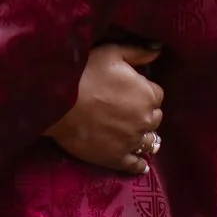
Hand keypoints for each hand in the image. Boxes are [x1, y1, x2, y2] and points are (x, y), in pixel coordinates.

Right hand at [50, 43, 163, 174]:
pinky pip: (134, 165)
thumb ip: (138, 52)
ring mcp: (131, 141)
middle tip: (126, 109)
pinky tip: (140, 165)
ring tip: (133, 133)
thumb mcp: (112, 53)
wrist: (58, 101)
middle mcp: (145, 120)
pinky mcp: (116, 157)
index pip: (156, 94)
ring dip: (143, 135)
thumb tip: (158, 51)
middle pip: (154, 118)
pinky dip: (139, 165)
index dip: (143, 91)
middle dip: (144, 113)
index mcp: (147, 94)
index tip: (130, 90)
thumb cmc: (85, 72)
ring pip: (147, 141)